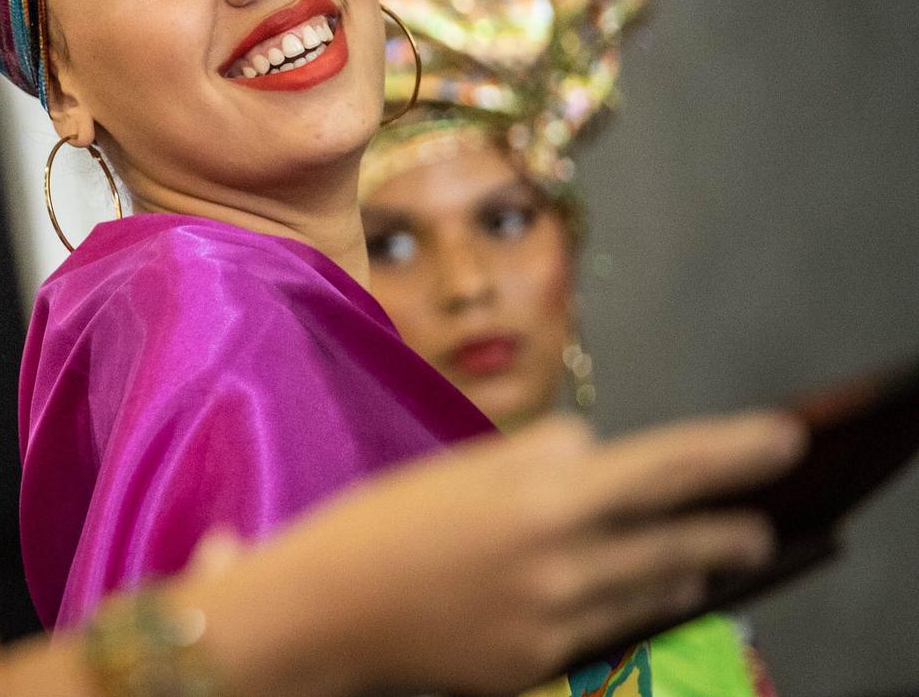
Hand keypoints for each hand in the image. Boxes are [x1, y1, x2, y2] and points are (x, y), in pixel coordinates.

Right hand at [182, 411, 805, 695]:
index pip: (666, 466)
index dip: (732, 451)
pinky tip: (633, 592)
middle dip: (729, 529)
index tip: (782, 438)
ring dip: (687, 568)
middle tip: (760, 522)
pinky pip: (605, 628)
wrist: (320, 615)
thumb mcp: (458, 467)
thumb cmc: (378, 525)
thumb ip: (538, 458)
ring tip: (709, 556)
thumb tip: (595, 451)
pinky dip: (628, 604)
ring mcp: (554, 623)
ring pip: (650, 591)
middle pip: (678, 542)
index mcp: (540, 498)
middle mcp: (562, 564)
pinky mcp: (536, 665)